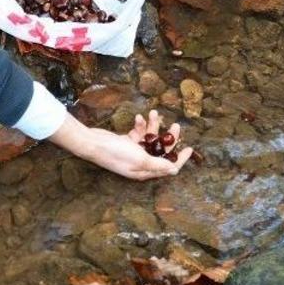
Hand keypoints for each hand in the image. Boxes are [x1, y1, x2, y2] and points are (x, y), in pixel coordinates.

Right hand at [52, 110, 192, 179]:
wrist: (93, 143)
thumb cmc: (116, 153)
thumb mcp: (140, 159)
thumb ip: (158, 164)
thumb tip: (175, 171)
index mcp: (145, 171)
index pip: (168, 167)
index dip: (180, 159)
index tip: (190, 148)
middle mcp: (141, 163)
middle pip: (161, 151)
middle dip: (168, 138)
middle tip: (176, 125)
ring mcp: (133, 152)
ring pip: (150, 139)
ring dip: (153, 126)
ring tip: (154, 113)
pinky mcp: (126, 142)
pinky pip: (139, 133)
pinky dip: (140, 126)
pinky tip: (138, 118)